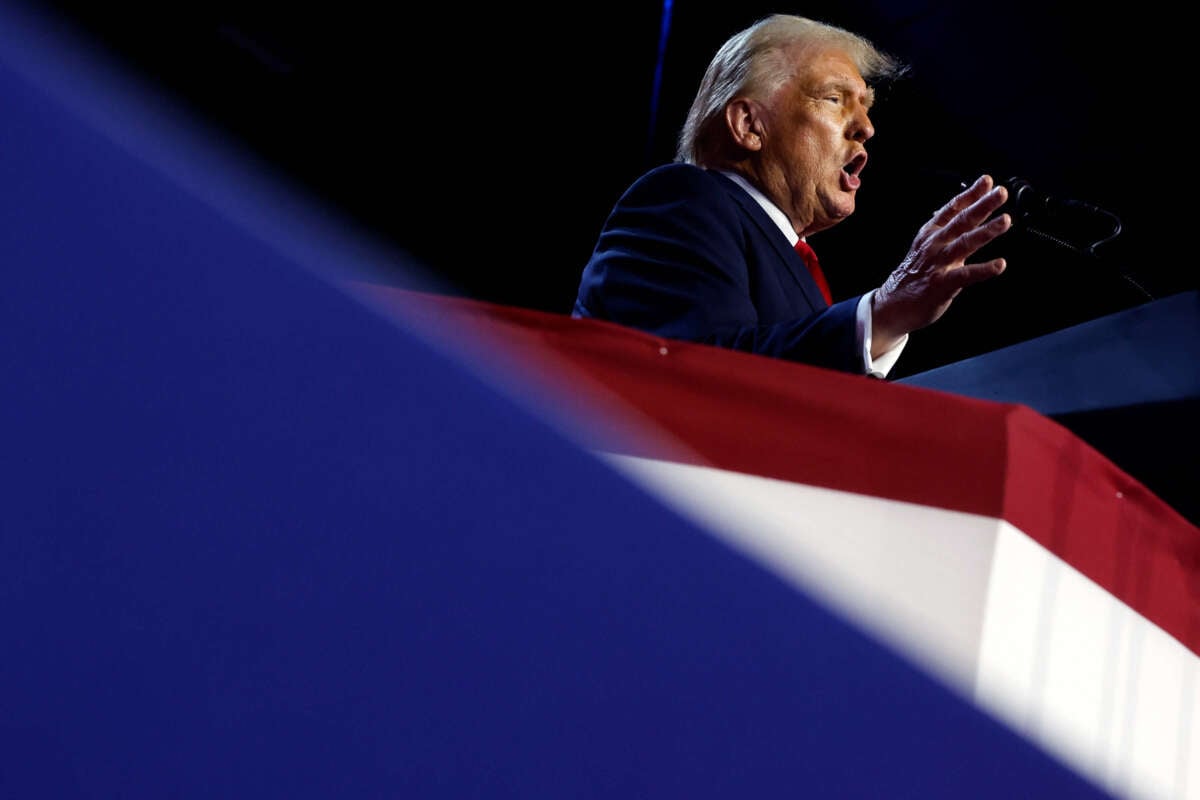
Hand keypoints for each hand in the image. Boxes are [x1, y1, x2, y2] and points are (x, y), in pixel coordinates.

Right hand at [870, 174, 1010, 354]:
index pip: (952, 209)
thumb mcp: (924, 246)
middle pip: (961, 221)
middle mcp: (934, 245)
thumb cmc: (913, 276)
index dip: (970, 194)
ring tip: (1005, 221)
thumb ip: (946, 230)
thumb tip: (964, 212)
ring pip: (965, 243)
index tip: (987, 181)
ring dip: (986, 231)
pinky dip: (983, 270)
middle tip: (1000, 193)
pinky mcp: (942, 284)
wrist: (892, 304)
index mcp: (930, 234)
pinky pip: (966, 275)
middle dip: (983, 205)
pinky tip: (999, 265)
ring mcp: (938, 264)